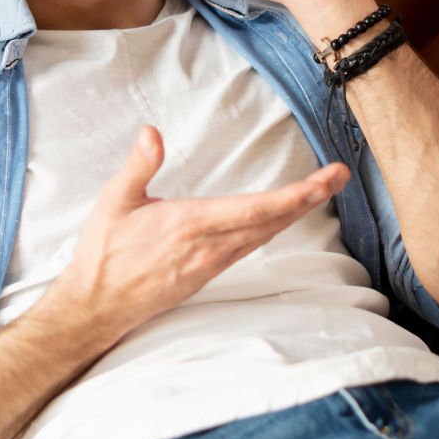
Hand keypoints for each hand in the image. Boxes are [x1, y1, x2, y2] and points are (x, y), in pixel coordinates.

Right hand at [40, 125, 350, 343]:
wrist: (97, 306)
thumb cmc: (104, 253)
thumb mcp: (114, 201)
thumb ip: (138, 165)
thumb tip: (152, 133)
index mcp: (191, 224)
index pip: (258, 208)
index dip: (298, 194)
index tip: (328, 178)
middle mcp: (210, 246)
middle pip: (273, 221)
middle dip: (309, 198)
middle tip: (340, 176)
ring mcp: (212, 263)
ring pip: (264, 235)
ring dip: (294, 212)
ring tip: (320, 190)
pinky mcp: (208, 273)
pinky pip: (250, 246)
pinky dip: (272, 228)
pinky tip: (281, 218)